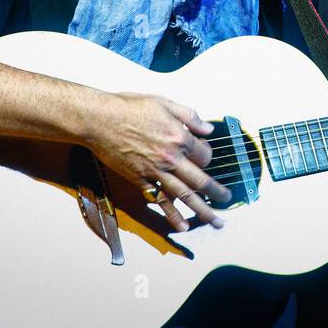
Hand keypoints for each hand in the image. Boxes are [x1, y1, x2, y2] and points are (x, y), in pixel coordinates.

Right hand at [86, 92, 230, 231]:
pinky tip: (182, 225)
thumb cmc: (130, 107)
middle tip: (227, 200)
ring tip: (215, 221)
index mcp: (179, 137)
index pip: (204, 154)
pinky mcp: (141, 180)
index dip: (207, 155)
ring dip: (203, 211)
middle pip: (201, 181)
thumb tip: (207, 129)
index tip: (205, 156)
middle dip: (217, 193)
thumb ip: (190, 116)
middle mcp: (171, 158)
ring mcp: (156, 172)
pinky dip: (172, 215)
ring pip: (185, 196)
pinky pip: (160, 201)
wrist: (100, 120)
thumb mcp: (164, 102)